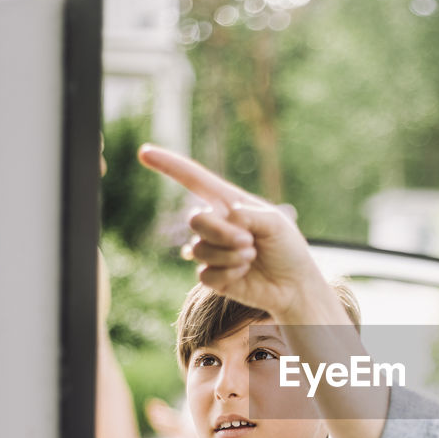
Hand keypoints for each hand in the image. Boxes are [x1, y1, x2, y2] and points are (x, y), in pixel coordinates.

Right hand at [138, 145, 320, 316]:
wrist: (293, 285)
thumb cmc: (287, 249)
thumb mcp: (276, 222)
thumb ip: (249, 214)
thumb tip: (225, 216)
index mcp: (229, 204)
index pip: (195, 181)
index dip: (170, 166)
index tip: (144, 152)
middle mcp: (216, 224)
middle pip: (195, 220)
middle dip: (222, 233)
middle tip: (249, 242)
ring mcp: (211, 250)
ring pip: (199, 250)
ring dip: (230, 255)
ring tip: (251, 257)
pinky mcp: (212, 276)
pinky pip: (205, 274)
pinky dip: (228, 275)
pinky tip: (244, 273)